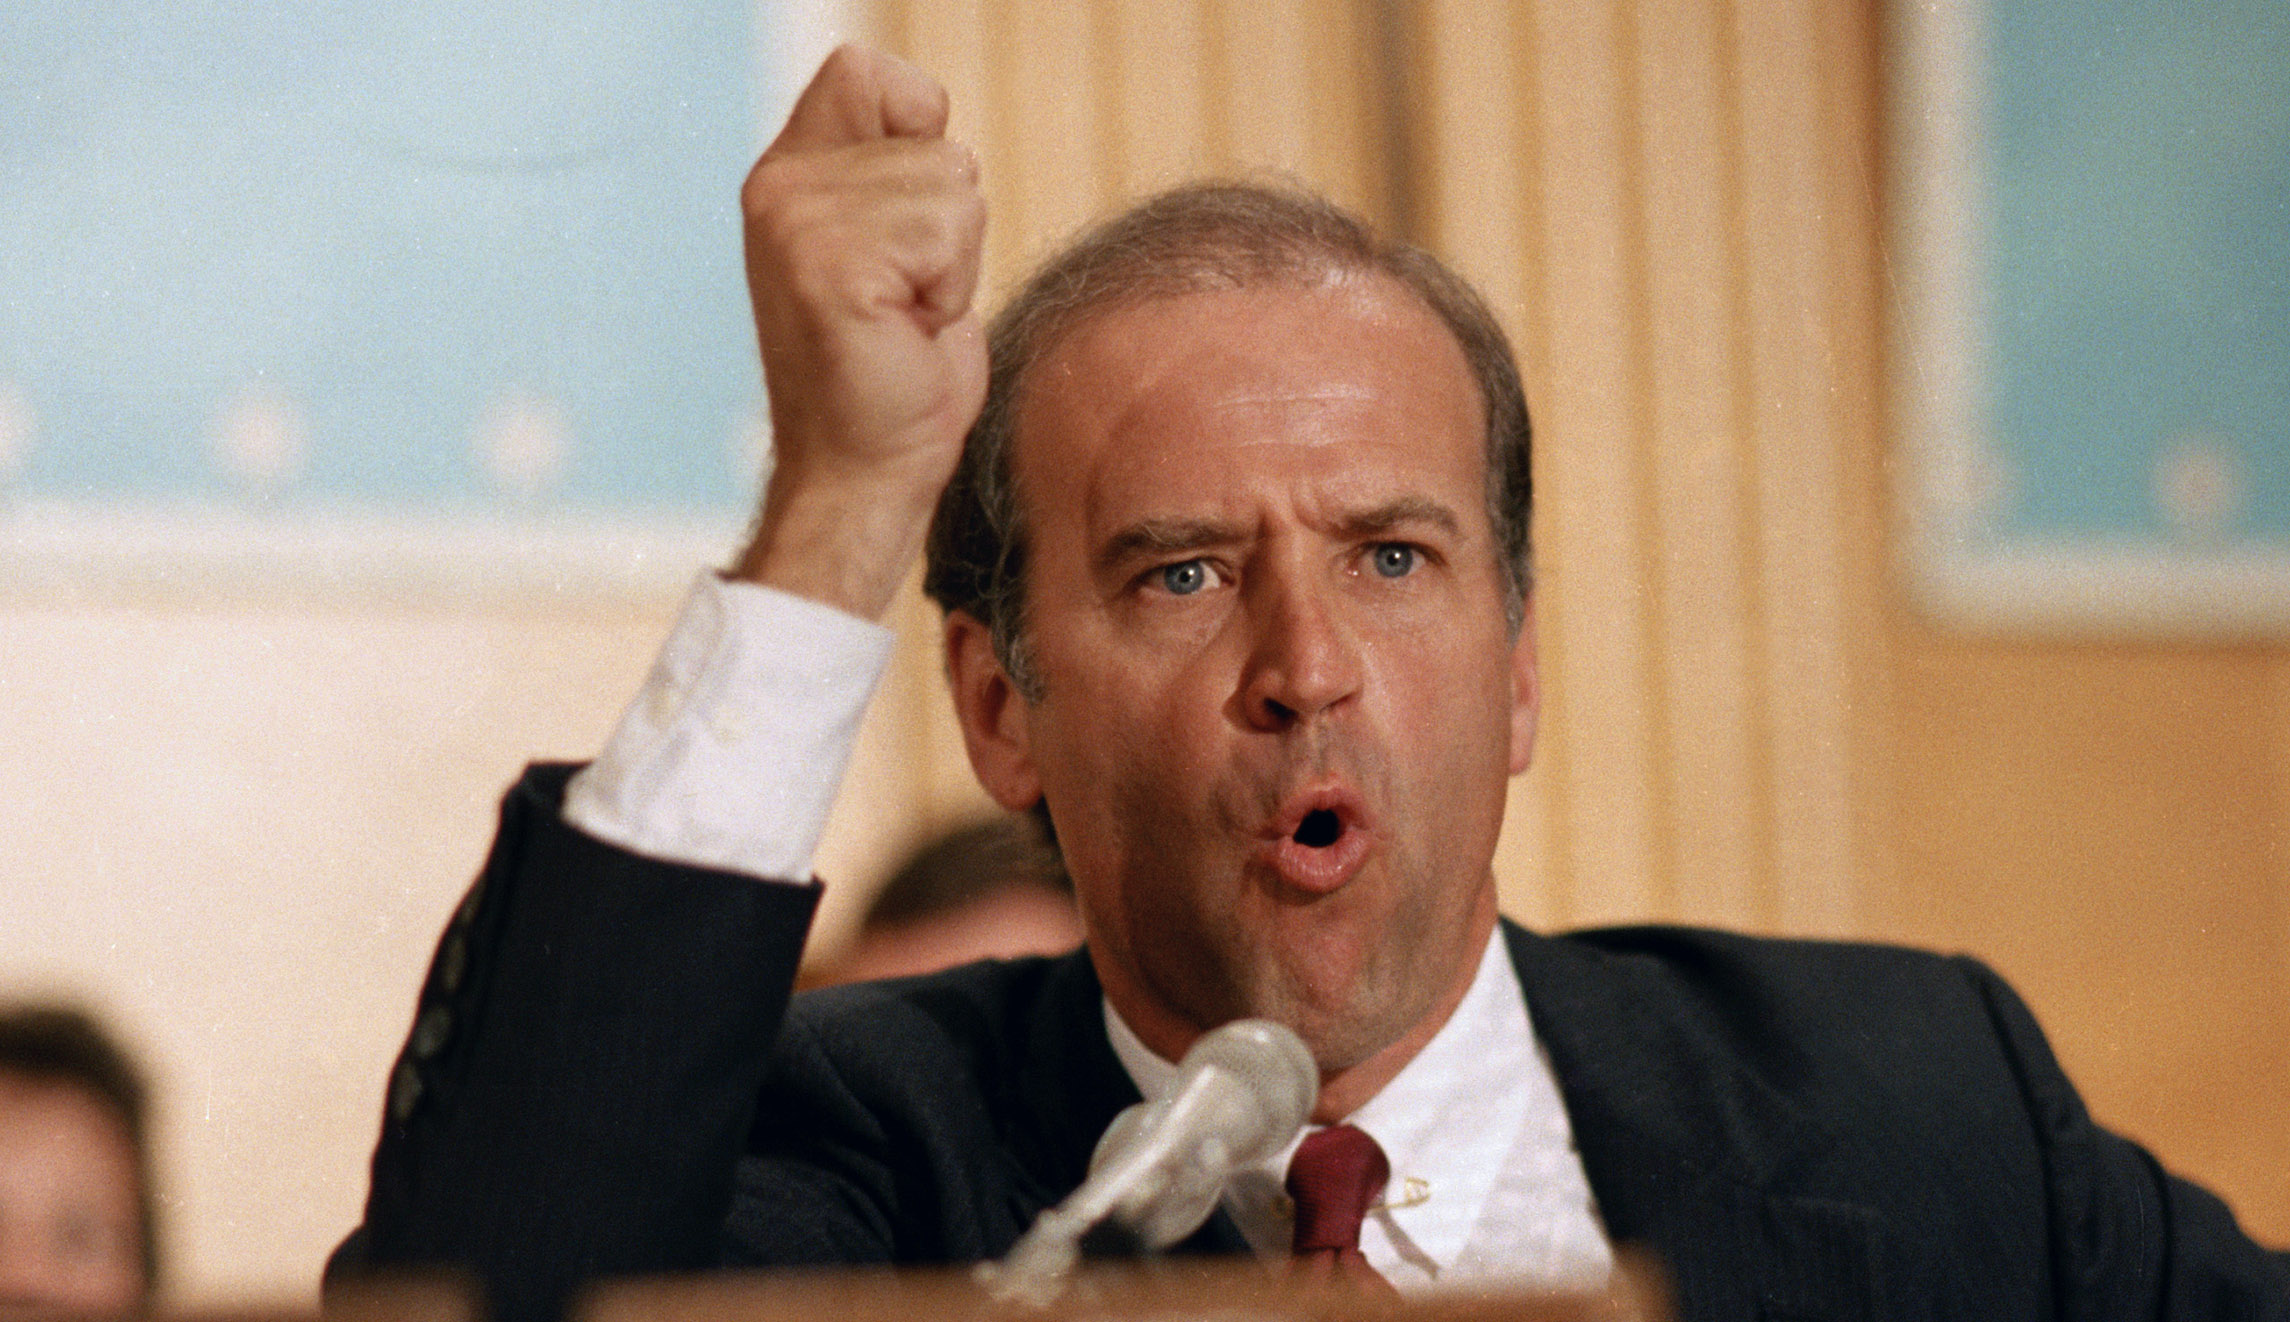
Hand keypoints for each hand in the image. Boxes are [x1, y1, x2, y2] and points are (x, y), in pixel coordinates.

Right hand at [731, 44, 988, 619]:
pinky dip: (951, 293)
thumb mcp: (897, 248)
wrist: (865, 473)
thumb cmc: (895, 372)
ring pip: (953, 189)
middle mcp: (779, 188)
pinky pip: (949, 236)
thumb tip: (933, 120)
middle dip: (952, 230)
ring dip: (954, 266)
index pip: (867, 73)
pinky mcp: (830, 268)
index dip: (918, 130)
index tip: (907, 227)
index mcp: (787, 174)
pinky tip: (905, 332)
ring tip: (904, 318)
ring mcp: (798, 225)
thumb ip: (897, 173)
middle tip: (905, 299)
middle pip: (938, 145)